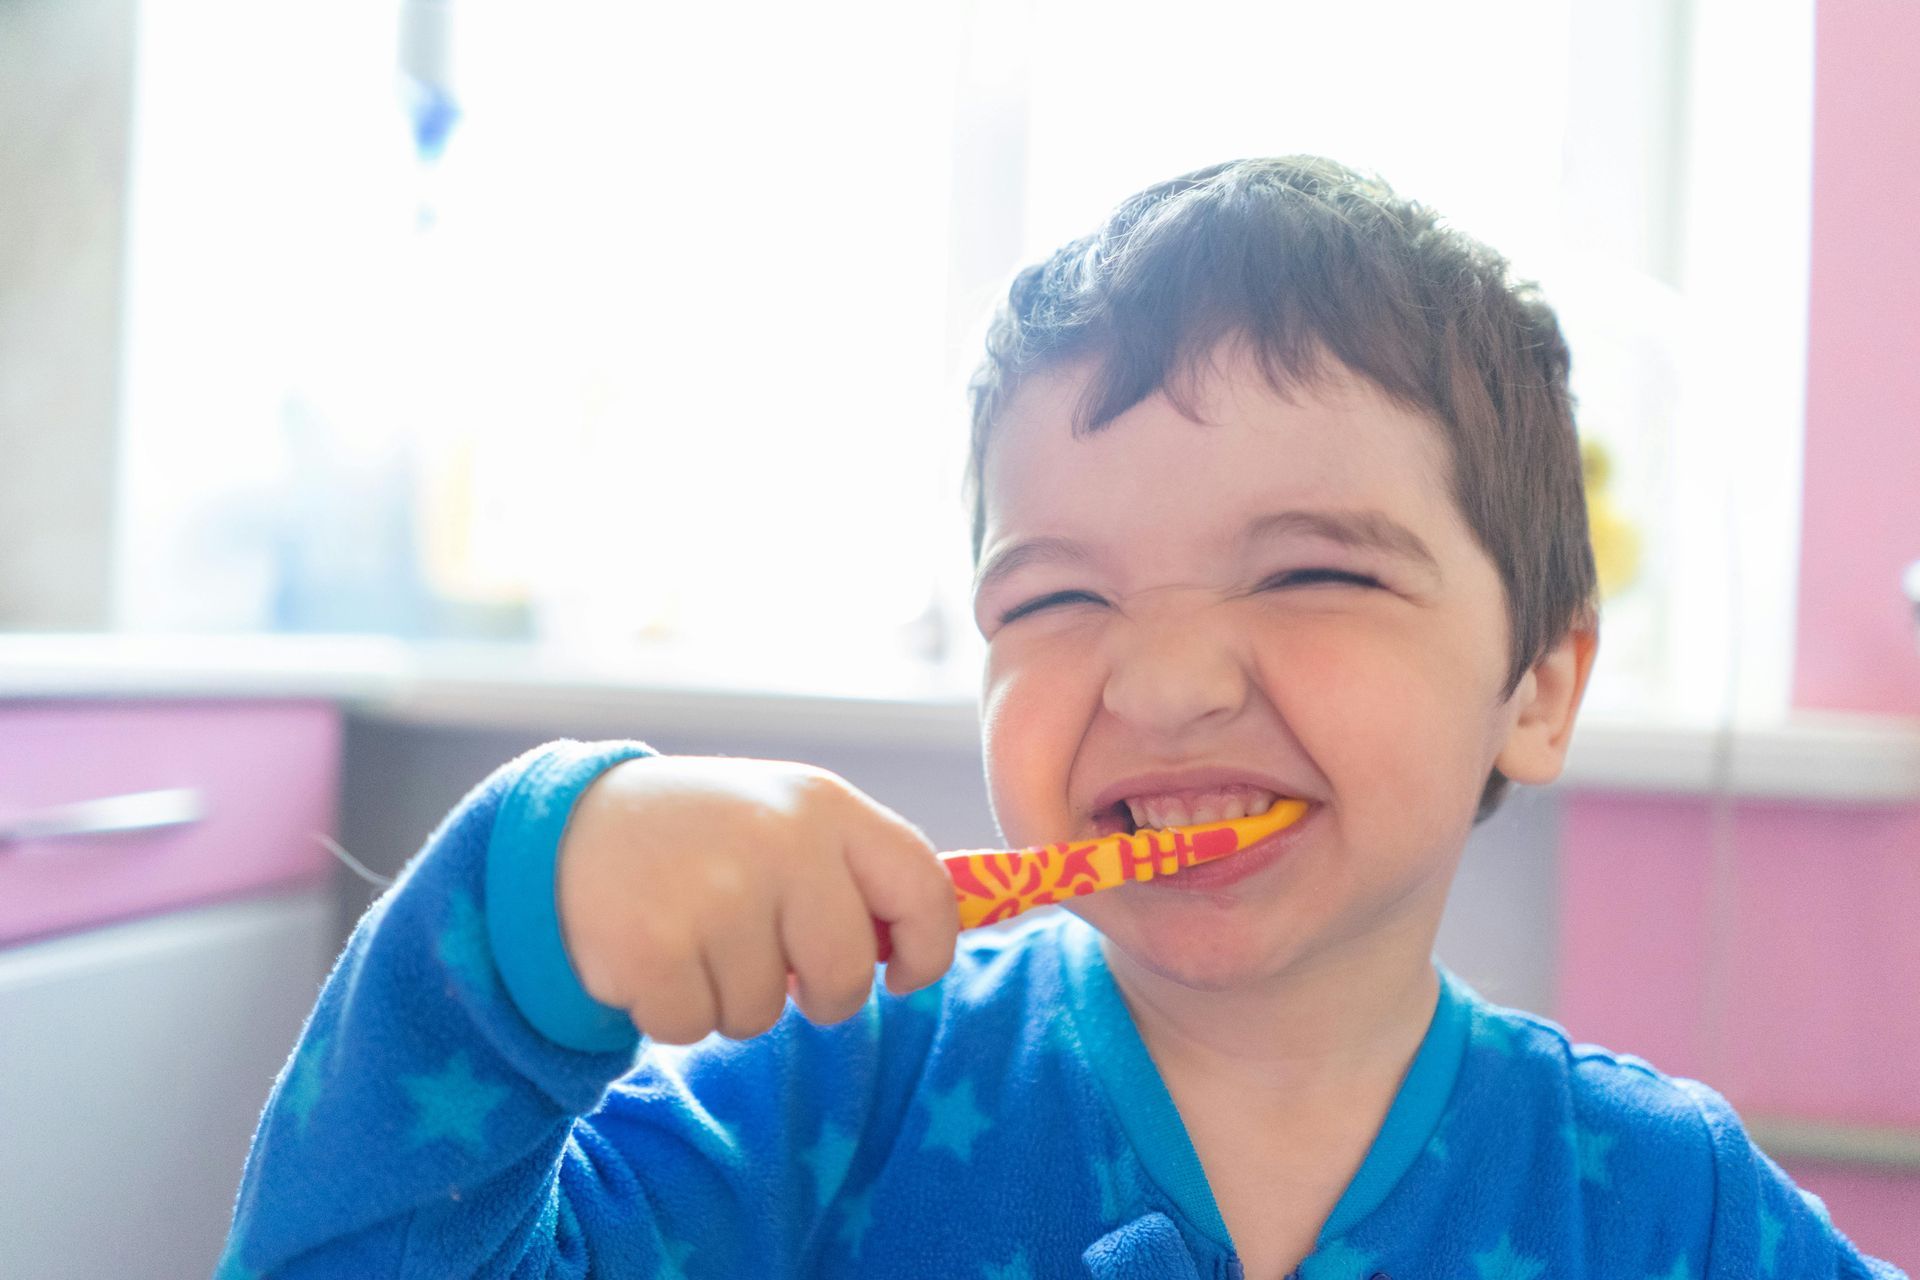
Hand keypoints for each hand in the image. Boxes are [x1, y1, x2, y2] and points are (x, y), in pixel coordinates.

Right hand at [555, 756, 957, 1044]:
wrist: (569, 828)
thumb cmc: (704, 839)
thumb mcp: (787, 822)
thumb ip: (858, 873)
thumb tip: (928, 946)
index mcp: (825, 806)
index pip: (923, 888)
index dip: (928, 949)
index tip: (902, 976)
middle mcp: (779, 841)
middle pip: (844, 977)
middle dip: (816, 996)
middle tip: (768, 962)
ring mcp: (714, 892)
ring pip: (762, 1013)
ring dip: (728, 998)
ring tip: (691, 936)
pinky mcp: (651, 946)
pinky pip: (692, 1027)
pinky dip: (671, 1011)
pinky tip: (649, 955)